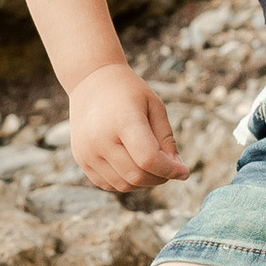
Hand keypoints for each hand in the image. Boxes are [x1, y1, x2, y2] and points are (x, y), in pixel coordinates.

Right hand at [67, 66, 186, 194]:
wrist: (90, 80)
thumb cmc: (127, 92)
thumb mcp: (154, 106)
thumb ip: (166, 139)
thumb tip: (177, 172)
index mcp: (122, 121)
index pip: (148, 159)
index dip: (170, 170)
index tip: (184, 172)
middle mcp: (100, 140)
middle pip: (136, 176)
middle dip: (160, 178)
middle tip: (170, 170)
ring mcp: (87, 152)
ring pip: (123, 185)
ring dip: (144, 183)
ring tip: (153, 167)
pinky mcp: (81, 159)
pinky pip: (108, 184)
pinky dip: (126, 182)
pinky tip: (134, 167)